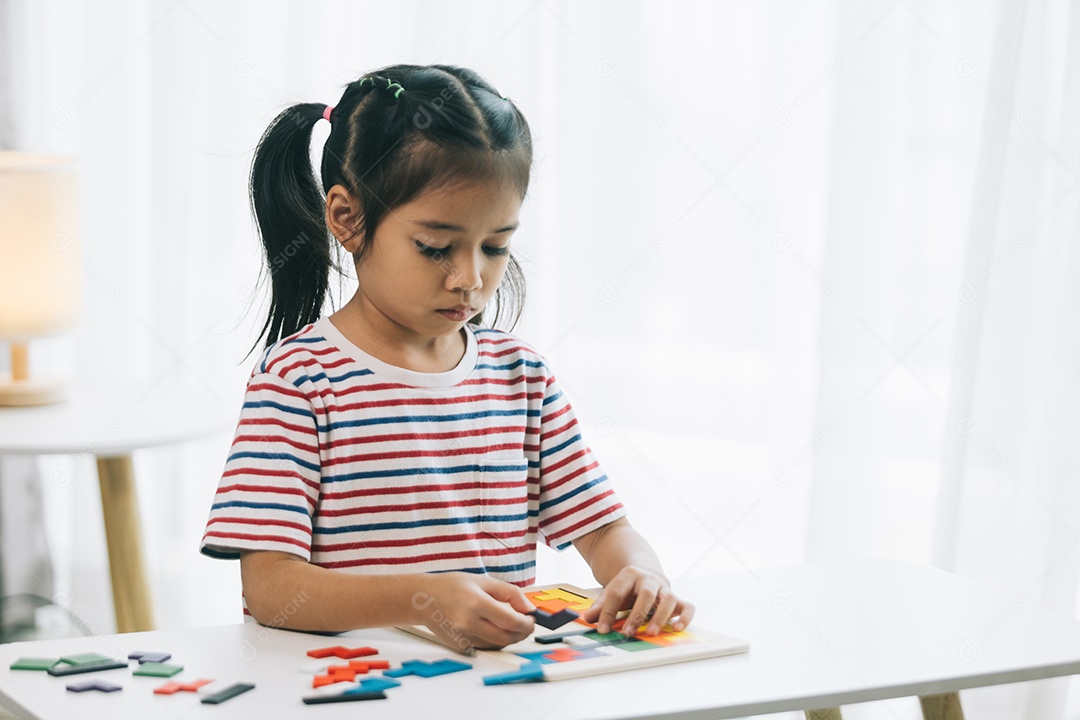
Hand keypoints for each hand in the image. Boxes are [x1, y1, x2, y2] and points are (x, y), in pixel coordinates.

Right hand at [412, 573, 535, 650]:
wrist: (423, 599)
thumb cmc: (452, 586)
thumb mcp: (483, 581)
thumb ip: (509, 593)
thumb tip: (529, 608)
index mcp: (476, 603)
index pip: (510, 620)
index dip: (526, 623)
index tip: (531, 618)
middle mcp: (468, 623)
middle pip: (506, 637)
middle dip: (522, 633)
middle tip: (527, 624)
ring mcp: (462, 637)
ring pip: (497, 644)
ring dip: (510, 637)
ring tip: (511, 624)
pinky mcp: (459, 646)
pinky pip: (485, 646)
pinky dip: (495, 640)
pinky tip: (494, 628)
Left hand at [580, 566, 694, 636]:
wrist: (645, 575)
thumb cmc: (627, 589)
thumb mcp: (611, 593)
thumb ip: (600, 606)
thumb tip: (587, 618)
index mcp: (629, 575)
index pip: (617, 593)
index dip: (608, 612)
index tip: (602, 629)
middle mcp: (650, 580)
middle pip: (646, 594)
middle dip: (637, 614)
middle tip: (628, 633)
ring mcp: (665, 589)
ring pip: (668, 600)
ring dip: (660, 617)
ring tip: (650, 633)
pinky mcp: (678, 599)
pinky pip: (687, 607)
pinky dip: (685, 618)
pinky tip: (676, 628)